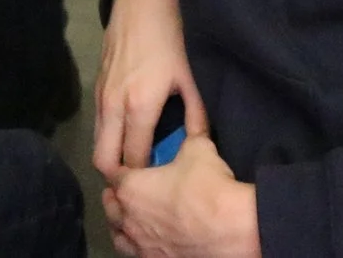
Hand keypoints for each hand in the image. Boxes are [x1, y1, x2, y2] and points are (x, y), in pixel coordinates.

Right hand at [95, 0, 207, 176]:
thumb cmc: (171, 36)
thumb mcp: (189, 76)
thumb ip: (195, 115)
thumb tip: (200, 144)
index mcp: (139, 108)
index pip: (133, 162)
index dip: (145, 178)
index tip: (161, 182)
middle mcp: (113, 107)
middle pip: (103, 160)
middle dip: (120, 176)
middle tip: (143, 178)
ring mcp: (101, 96)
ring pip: (97, 143)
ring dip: (113, 155)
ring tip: (138, 158)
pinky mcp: (97, 86)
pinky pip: (98, 124)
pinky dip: (109, 136)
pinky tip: (129, 132)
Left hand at [101, 135, 257, 257]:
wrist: (232, 228)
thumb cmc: (208, 185)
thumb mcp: (198, 147)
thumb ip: (191, 124)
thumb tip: (193, 100)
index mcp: (131, 187)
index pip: (113, 174)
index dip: (119, 167)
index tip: (128, 164)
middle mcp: (128, 218)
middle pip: (110, 205)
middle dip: (117, 194)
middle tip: (130, 187)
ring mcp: (140, 244)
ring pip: (118, 233)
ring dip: (121, 221)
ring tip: (132, 215)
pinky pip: (133, 252)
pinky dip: (135, 243)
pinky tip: (146, 238)